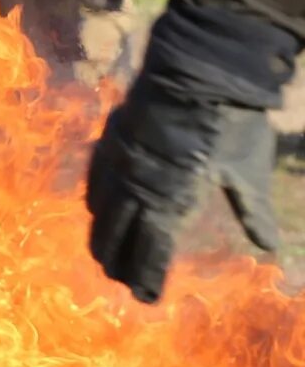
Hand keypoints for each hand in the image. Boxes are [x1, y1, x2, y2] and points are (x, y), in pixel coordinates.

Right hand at [86, 78, 277, 303]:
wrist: (197, 67)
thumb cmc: (230, 121)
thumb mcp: (247, 169)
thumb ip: (253, 209)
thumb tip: (269, 246)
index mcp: (173, 199)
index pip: (154, 249)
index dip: (149, 275)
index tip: (146, 298)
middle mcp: (138, 186)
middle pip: (121, 235)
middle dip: (120, 262)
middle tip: (121, 282)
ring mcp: (120, 162)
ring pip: (103, 210)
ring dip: (104, 235)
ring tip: (103, 257)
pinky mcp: (111, 140)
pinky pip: (96, 179)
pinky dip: (96, 201)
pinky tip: (97, 208)